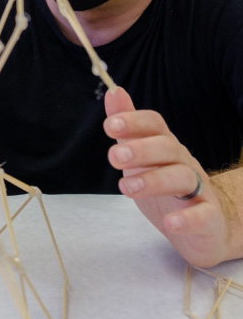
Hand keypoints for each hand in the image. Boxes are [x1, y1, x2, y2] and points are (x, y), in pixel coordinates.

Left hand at [104, 87, 228, 266]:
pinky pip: (204, 215)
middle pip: (167, 148)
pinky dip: (188, 219)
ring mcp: (199, 188)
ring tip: (126, 188)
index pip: (155, 124)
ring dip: (154, 181)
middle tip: (114, 157)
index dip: (134, 121)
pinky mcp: (209, 217)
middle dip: (140, 150)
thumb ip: (127, 127)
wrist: (205, 225)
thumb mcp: (140, 154)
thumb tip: (112, 92)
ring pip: (182, 177)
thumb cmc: (165, 183)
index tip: (109, 126)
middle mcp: (183, 162)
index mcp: (165, 145)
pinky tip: (170, 224)